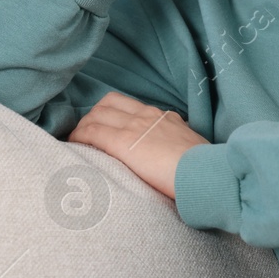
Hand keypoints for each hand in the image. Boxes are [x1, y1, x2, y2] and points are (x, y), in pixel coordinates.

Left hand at [68, 91, 208, 199]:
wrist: (204, 173)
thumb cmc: (203, 169)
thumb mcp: (190, 149)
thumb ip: (177, 146)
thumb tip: (174, 155)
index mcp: (163, 117)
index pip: (129, 105)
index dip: (111, 113)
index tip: (104, 127)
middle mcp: (147, 116)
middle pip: (108, 104)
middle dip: (93, 116)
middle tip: (86, 135)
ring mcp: (134, 127)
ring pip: (96, 115)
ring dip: (83, 127)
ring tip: (77, 142)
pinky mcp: (123, 142)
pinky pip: (92, 133)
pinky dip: (79, 137)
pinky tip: (74, 146)